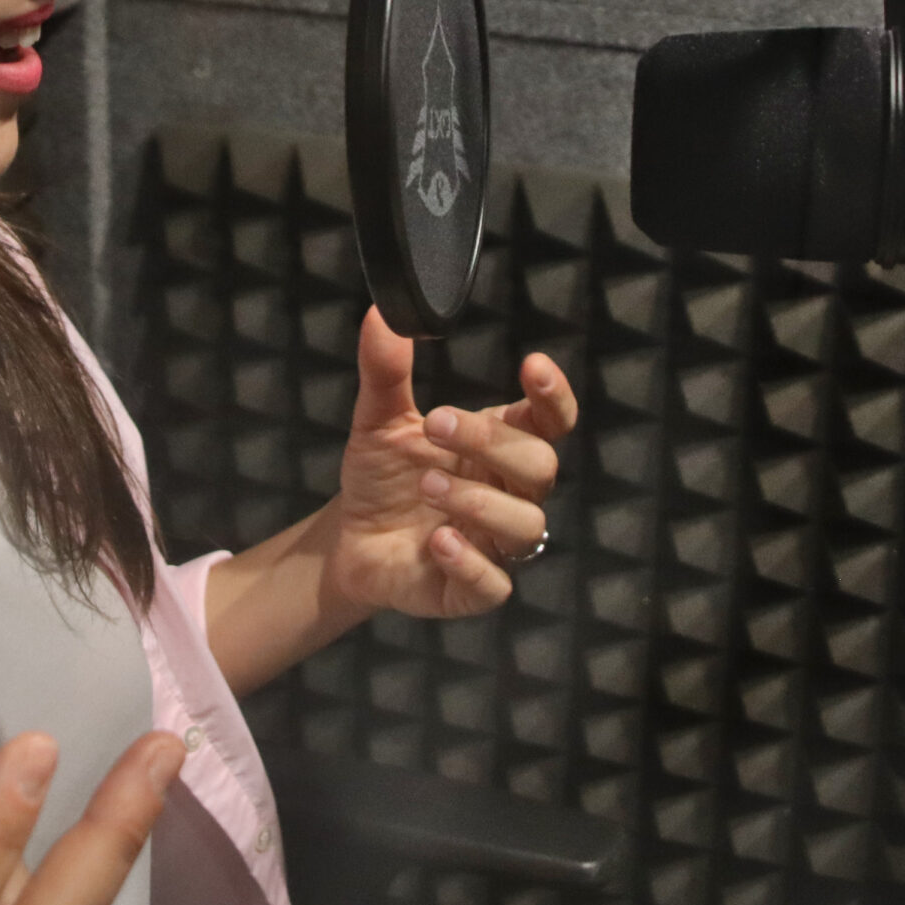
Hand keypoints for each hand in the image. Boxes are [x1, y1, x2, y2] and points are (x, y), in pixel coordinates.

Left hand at [324, 307, 578, 620]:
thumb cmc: (383, 476)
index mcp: (500, 446)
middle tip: (435, 425)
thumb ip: (385, 372)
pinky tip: (439, 541)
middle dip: (493, 442)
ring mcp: (497, 544)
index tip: (534, 366)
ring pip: (526, 524)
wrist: (350, 539)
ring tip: (428, 486)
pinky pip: (495, 583)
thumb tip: (381, 315)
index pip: (551, 421)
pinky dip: (471, 561)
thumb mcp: (378, 421)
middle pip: (539, 466)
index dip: (554, 396)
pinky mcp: (474, 589)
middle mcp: (509, 493)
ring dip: (481, 501)